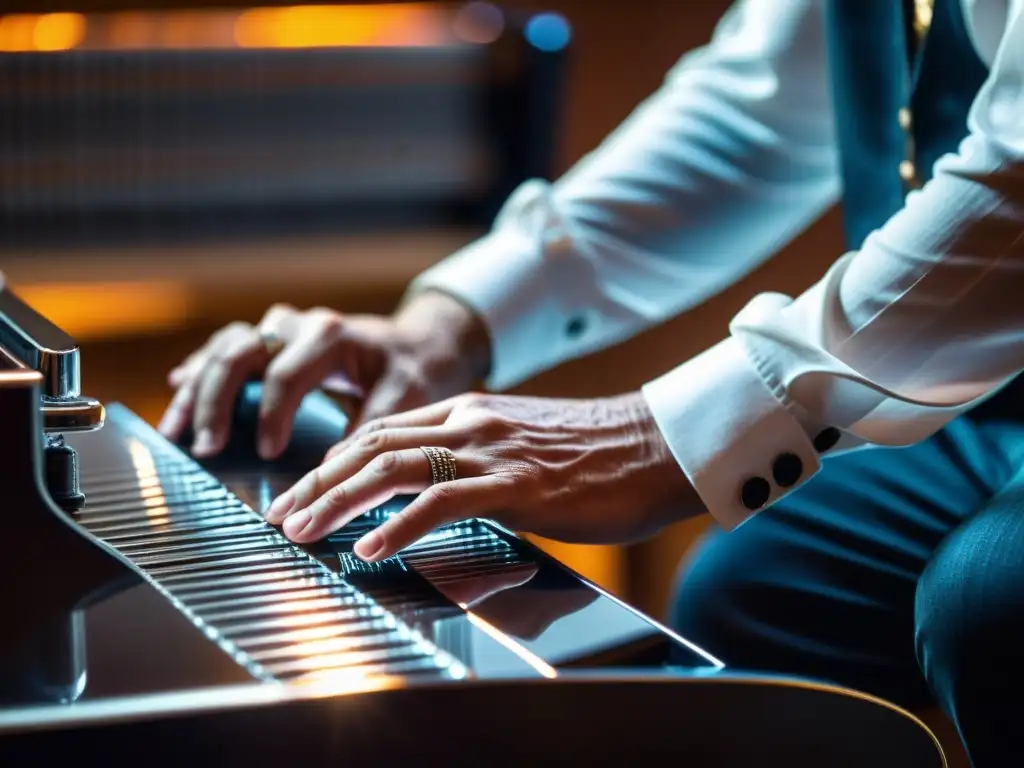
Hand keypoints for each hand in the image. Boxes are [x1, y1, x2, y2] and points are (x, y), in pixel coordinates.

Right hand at [158, 291, 490, 459]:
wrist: (417, 345)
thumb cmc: (412, 371)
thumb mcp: (405, 396)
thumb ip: (372, 425)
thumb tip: (332, 465)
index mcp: (330, 337)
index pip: (285, 373)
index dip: (271, 415)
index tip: (269, 454)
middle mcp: (298, 325)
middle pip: (239, 353)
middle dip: (215, 401)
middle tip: (207, 448)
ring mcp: (279, 328)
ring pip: (224, 347)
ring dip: (196, 388)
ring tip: (176, 432)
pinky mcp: (269, 338)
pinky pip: (224, 347)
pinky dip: (200, 368)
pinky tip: (177, 389)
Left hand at [264, 391, 698, 560]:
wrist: (656, 444)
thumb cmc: (597, 454)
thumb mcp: (523, 444)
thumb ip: (479, 459)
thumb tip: (444, 492)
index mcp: (469, 412)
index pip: (382, 430)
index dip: (334, 461)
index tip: (306, 490)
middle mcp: (470, 422)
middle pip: (371, 444)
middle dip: (317, 482)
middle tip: (281, 514)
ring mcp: (490, 450)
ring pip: (392, 467)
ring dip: (337, 500)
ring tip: (302, 529)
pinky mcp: (515, 483)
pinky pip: (441, 502)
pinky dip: (398, 526)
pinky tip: (371, 548)